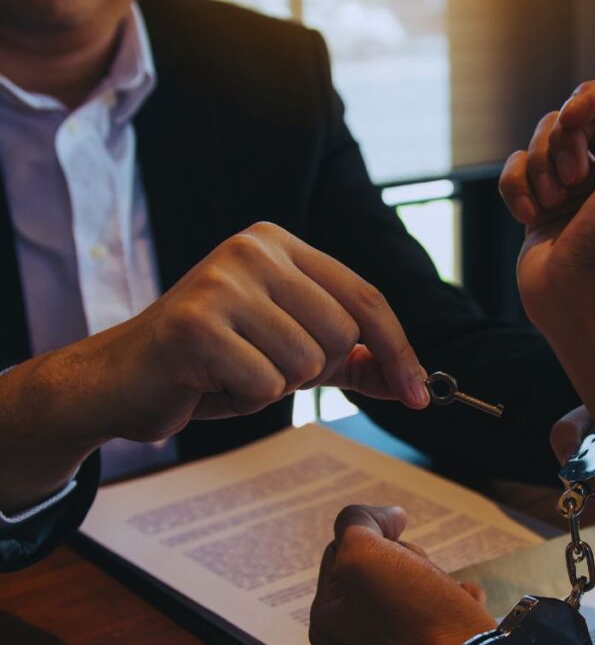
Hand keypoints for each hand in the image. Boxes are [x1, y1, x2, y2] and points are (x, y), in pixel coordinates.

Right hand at [86, 222, 429, 442]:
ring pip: (308, 363)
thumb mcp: (292, 354)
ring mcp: (221, 282)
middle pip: (343, 334)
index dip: (398, 351)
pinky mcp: (195, 324)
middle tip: (263, 364)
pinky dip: (246, 399)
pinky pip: (266, 386)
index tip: (421, 395)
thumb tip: (415, 382)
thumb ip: (352, 362)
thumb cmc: (213, 363)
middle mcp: (252, 250)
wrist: (124, 379)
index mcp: (279, 245)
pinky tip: (211, 381)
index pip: (366, 297)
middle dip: (315, 370)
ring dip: (276, 386)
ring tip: (232, 370)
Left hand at [309, 504, 492, 644]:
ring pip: (412, 583)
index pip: (340, 549)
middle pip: (378, 567)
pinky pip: (440, 608)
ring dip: (435, 577)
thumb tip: (385, 517)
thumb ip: (356, 524)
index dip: (372, 536)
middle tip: (423, 575)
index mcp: (327, 620)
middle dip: (406, 560)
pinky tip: (465, 603)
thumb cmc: (414, 614)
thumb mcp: (365, 554)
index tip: (397, 543)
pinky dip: (455, 599)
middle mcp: (354, 638)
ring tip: (448, 594)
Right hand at [499, 54, 594, 329]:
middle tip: (575, 176)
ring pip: (543, 138)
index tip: (582, 115)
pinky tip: (532, 216)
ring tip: (556, 202)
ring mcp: (573, 188)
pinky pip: (516, 171)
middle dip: (566, 135)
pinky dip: (518, 188)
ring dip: (543, 165)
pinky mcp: (539, 206)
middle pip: (576, 112)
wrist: (585, 299)